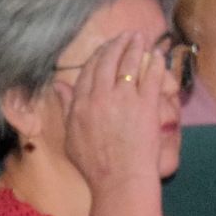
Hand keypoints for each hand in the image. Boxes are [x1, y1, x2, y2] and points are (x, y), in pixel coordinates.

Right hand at [59, 31, 168, 215]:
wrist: (119, 179)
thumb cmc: (94, 166)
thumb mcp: (71, 138)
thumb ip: (66, 108)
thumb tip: (59, 87)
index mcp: (80, 105)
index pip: (88, 71)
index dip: (98, 55)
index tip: (106, 48)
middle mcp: (100, 97)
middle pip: (108, 61)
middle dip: (117, 44)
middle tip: (126, 36)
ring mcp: (123, 99)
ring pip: (129, 63)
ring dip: (135, 46)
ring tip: (141, 37)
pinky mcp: (146, 105)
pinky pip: (151, 76)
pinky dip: (154, 63)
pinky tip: (157, 55)